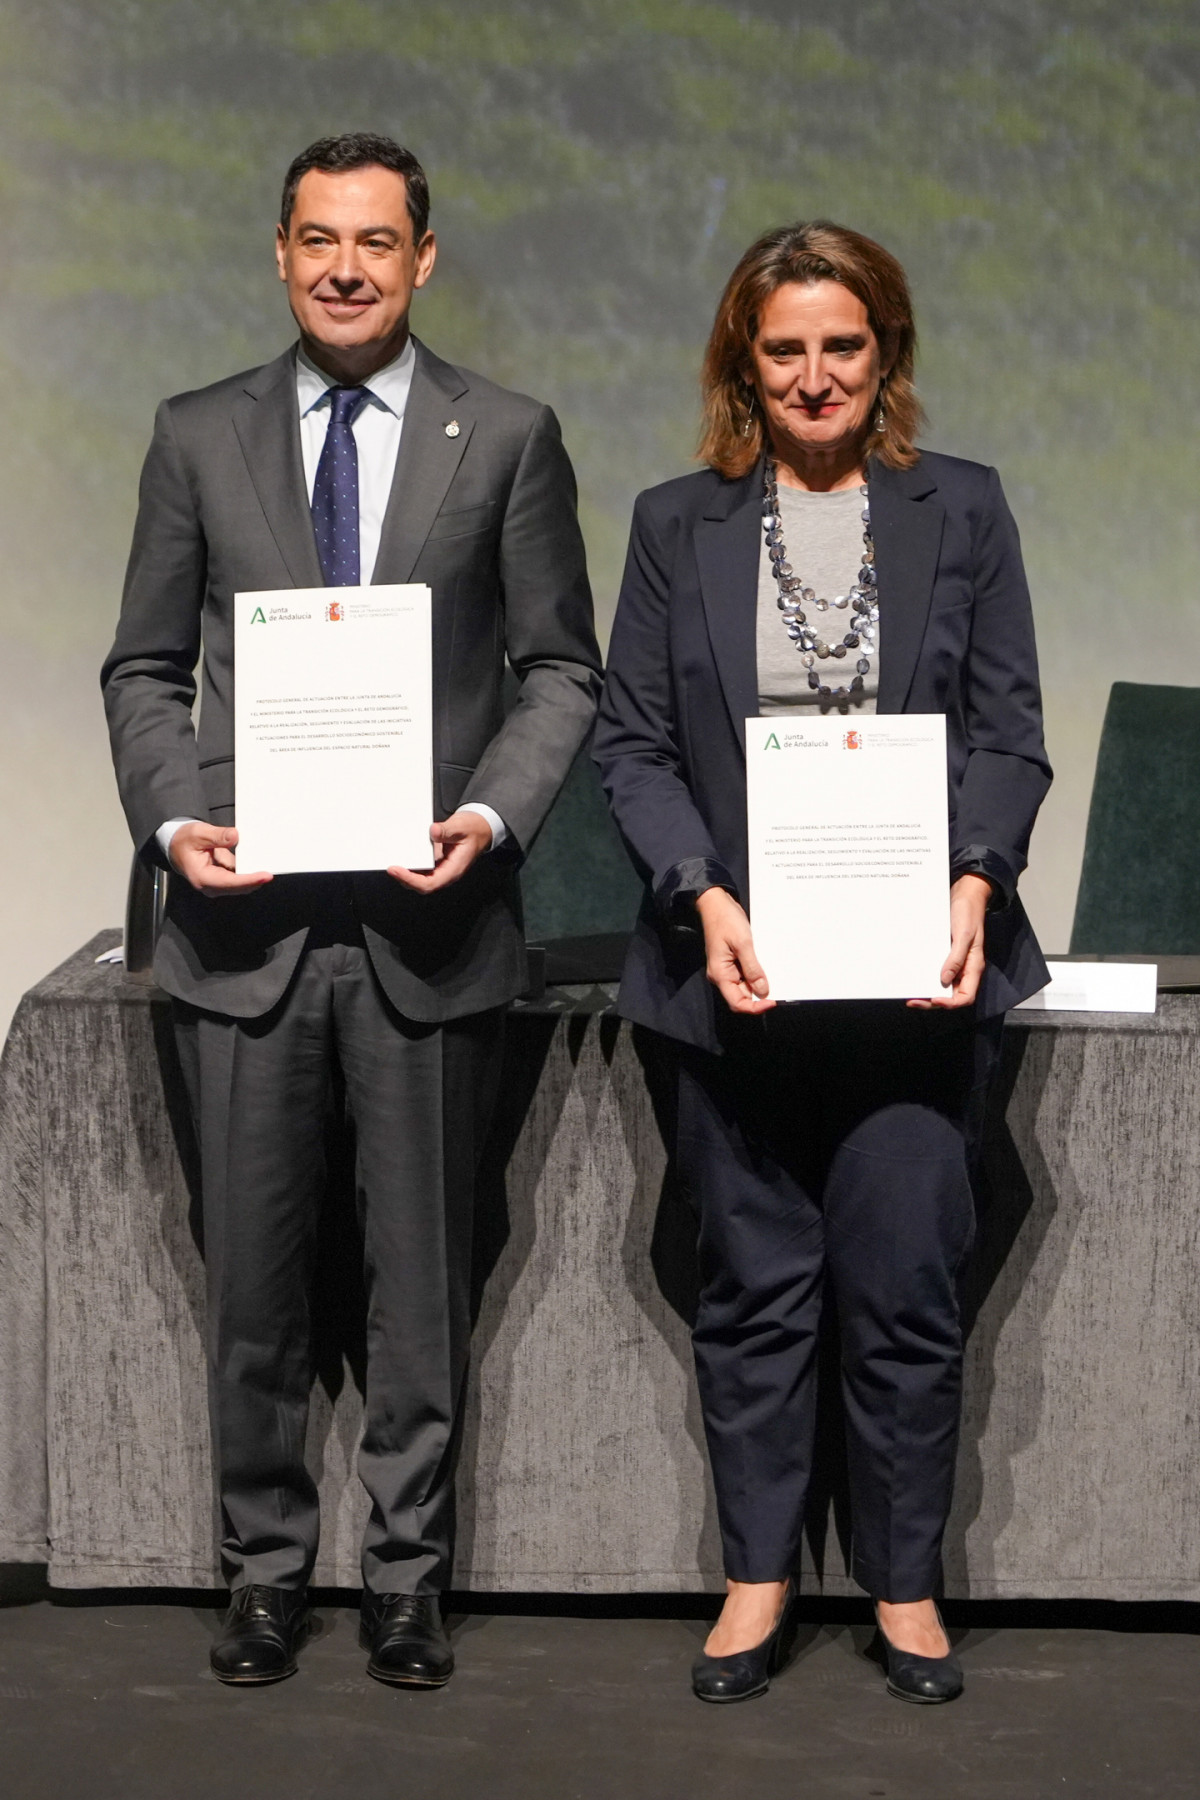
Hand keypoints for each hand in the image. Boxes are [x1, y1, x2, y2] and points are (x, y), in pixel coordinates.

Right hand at [167, 823, 272, 896]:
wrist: (175, 845)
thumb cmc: (184, 840)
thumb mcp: (198, 833)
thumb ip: (217, 836)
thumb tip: (235, 836)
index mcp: (202, 877)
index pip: (230, 882)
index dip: (249, 880)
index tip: (266, 876)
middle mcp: (210, 886)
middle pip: (239, 887)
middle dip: (256, 880)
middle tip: (273, 870)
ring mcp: (217, 885)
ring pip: (241, 885)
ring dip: (254, 877)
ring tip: (269, 866)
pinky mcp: (222, 880)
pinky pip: (239, 879)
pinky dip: (249, 873)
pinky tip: (259, 864)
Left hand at [387, 809, 492, 893]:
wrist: (480, 828)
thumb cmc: (474, 830)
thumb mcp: (462, 827)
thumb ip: (447, 830)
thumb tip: (433, 831)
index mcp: (454, 869)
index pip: (429, 884)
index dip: (411, 880)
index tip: (397, 870)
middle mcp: (446, 873)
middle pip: (422, 885)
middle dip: (404, 879)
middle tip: (391, 867)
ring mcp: (441, 869)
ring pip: (420, 879)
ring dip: (406, 874)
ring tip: (393, 864)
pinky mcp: (436, 863)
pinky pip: (422, 870)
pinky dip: (411, 866)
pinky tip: (403, 857)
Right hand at [696, 887, 774, 1014]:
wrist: (715, 903)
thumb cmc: (726, 921)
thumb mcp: (743, 944)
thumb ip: (752, 969)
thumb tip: (763, 991)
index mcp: (721, 974)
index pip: (737, 1003)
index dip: (755, 1007)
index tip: (772, 1001)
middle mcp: (722, 975)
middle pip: (742, 996)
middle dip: (759, 996)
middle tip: (778, 988)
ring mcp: (726, 969)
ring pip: (745, 986)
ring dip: (759, 984)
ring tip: (774, 976)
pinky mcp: (731, 961)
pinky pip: (745, 974)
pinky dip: (756, 974)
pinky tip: (767, 967)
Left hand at [908, 873, 990, 1009]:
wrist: (965, 896)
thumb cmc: (968, 914)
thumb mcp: (964, 935)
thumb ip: (956, 958)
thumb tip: (944, 980)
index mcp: (973, 967)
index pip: (966, 996)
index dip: (950, 1003)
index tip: (933, 998)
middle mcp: (964, 969)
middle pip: (951, 996)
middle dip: (933, 1001)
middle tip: (913, 1000)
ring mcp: (955, 964)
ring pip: (942, 987)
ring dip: (927, 992)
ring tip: (911, 994)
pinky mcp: (946, 957)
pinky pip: (937, 973)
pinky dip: (926, 978)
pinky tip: (914, 978)